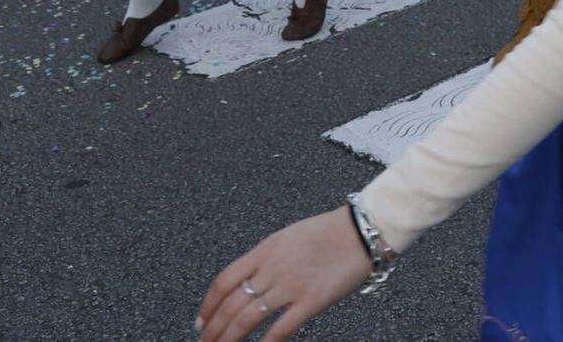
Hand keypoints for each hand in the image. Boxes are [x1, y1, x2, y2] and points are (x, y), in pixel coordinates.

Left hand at [197, 207, 370, 341]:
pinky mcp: (312, 301)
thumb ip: (266, 258)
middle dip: (214, 327)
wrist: (362, 231)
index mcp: (265, 250)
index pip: (225, 280)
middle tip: (205, 341)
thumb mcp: (288, 236)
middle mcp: (273, 268)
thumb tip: (247, 283)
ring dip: (229, 338)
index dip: (208, 304)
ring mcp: (291, 286)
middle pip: (232, 304)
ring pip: (248, 318)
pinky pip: (281, 328)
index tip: (200, 320)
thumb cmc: (329, 232)